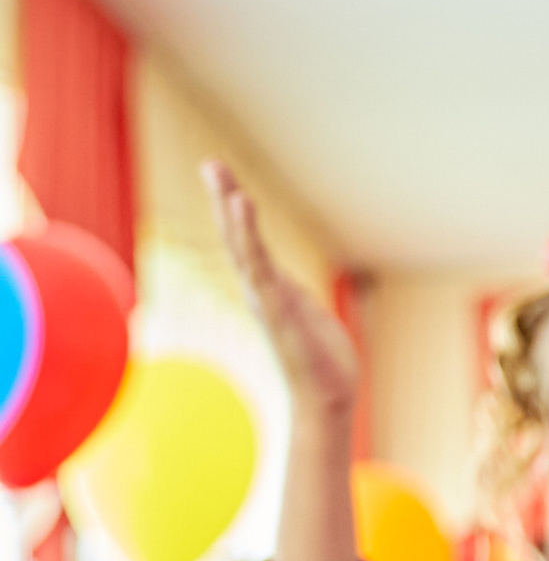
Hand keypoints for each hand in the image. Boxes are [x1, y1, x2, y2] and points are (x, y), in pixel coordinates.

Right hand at [206, 160, 359, 417]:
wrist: (326, 397)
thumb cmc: (320, 361)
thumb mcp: (306, 316)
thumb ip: (291, 298)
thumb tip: (282, 287)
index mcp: (269, 288)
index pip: (246, 241)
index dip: (235, 211)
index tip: (225, 179)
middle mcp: (261, 290)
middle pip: (236, 236)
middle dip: (224, 199)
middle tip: (210, 163)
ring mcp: (265, 298)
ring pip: (242, 245)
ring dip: (231, 209)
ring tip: (221, 176)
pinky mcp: (276, 307)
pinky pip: (257, 262)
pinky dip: (247, 232)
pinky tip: (241, 204)